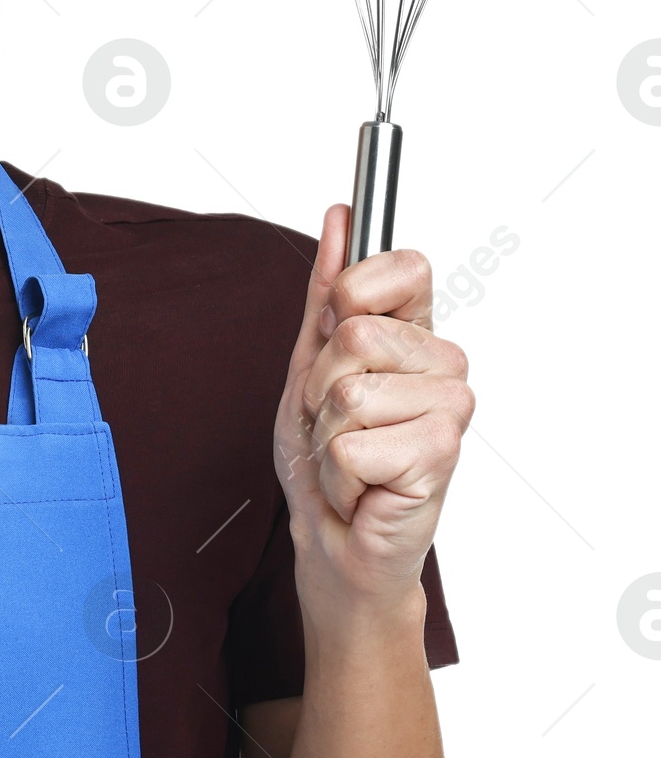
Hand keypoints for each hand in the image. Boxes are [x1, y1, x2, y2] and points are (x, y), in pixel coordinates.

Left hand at [274, 207, 473, 618]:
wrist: (333, 540)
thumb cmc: (324, 457)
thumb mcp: (307, 364)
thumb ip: (326, 293)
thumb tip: (343, 217)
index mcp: (416, 334)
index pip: (404, 266)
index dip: (353, 294)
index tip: (338, 331)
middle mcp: (445, 364)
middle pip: (356, 335)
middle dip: (318, 387)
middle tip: (334, 423)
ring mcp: (449, 409)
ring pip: (349, 393)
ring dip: (326, 436)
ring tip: (348, 459)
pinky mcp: (439, 455)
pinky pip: (351, 444)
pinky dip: (337, 474)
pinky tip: (360, 487)